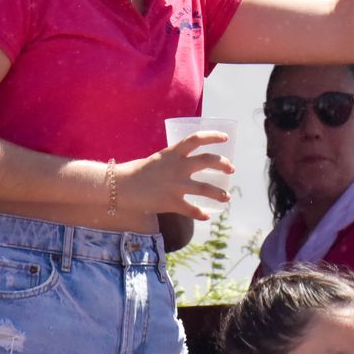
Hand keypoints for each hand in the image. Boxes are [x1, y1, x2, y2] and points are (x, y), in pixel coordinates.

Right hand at [119, 132, 233, 220]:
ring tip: (227, 198)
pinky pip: (191, 209)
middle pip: (207, 161)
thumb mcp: (159, 160)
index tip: (225, 138)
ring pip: (205, 188)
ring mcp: (175, 185)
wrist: (121, 187)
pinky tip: (206, 216)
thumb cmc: (138, 172)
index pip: (197, 139)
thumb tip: (187, 166)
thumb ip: (174, 161)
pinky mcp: (171, 202)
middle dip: (223, 165)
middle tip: (231, 170)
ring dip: (219, 193)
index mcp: (173, 153)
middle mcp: (177, 166)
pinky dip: (200, 214)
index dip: (213, 136)